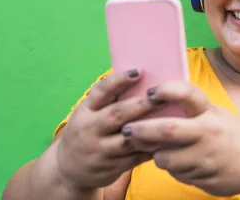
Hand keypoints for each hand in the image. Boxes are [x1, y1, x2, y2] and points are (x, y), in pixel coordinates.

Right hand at [54, 69, 158, 190]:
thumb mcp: (89, 112)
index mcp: (85, 110)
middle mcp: (90, 129)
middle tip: (162, 95)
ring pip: (128, 139)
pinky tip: (167, 141)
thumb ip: (109, 99)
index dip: (119, 80)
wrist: (68, 168)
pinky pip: (135, 158)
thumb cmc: (88, 130)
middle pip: (117, 114)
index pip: (101, 91)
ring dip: (150, 129)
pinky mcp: (110, 167)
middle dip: (141, 104)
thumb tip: (142, 76)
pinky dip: (151, 149)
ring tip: (171, 118)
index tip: (139, 71)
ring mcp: (99, 150)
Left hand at [122, 81, 239, 196]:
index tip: (149, 92)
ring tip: (156, 149)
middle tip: (126, 129)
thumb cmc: (231, 132)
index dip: (165, 91)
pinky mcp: (204, 179)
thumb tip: (153, 101)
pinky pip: (177, 174)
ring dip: (156, 155)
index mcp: (210, 112)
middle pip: (166, 130)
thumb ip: (189, 110)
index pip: (186, 94)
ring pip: (165, 158)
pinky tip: (182, 163)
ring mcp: (206, 158)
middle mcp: (208, 133)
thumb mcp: (214, 113)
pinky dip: (173, 169)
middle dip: (141, 130)